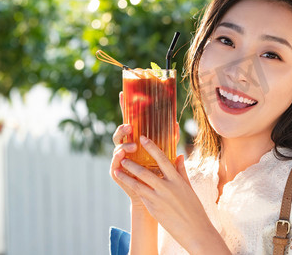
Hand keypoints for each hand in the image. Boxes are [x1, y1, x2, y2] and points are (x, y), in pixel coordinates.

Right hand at [110, 92, 179, 207]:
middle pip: (121, 132)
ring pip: (117, 146)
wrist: (155, 197)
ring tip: (133, 147)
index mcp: (136, 140)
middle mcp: (126, 146)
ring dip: (124, 144)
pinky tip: (123, 157)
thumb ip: (170, 140)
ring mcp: (119, 158)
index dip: (127, 107)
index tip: (124, 93)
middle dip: (123, 128)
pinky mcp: (116, 171)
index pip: (131, 121)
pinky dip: (119, 158)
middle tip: (130, 127)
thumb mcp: (165, 154)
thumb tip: (176, 124)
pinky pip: (115, 162)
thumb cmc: (160, 174)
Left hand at [115, 136, 227, 253]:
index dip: (151, 147)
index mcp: (177, 180)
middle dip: (132, 164)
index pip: (162, 159)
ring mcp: (159, 199)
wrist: (195, 231)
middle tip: (123, 156)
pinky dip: (134, 189)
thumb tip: (179, 155)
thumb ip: (181, 170)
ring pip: (138, 184)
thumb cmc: (193, 208)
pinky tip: (127, 185)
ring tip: (118, 170)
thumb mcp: (188, 187)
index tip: (142, 138)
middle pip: (145, 172)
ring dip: (126, 177)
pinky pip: (141, 196)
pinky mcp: (153, 209)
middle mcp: (167, 188)